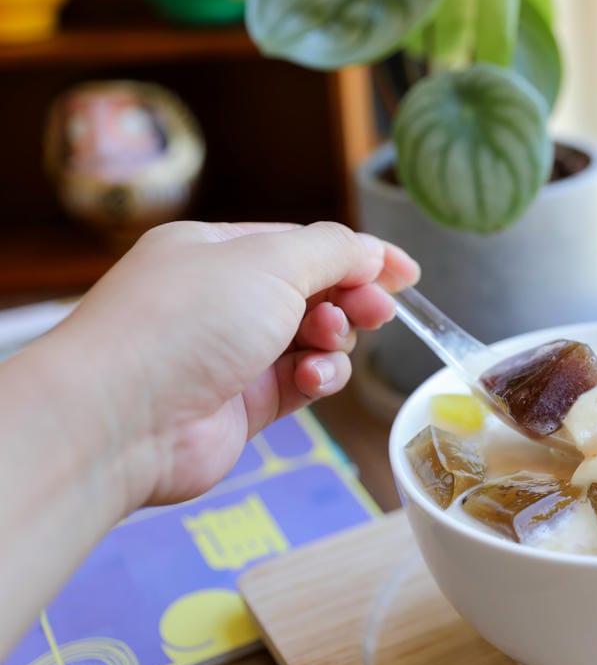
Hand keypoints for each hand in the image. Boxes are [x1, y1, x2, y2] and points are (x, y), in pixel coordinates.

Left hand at [57, 221, 418, 509]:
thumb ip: (334, 251)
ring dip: (333, 342)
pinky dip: (317, 379)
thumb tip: (374, 253)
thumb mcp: (270, 262)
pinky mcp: (244, 404)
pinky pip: (301, 383)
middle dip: (350, 299)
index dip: (359, 256)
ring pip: (314, 341)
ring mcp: (232, 354)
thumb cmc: (186, 323)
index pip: (303, 245)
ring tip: (325, 346)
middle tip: (376, 311)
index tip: (407, 274)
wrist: (121, 419)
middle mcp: (222, 299)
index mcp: (217, 251)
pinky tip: (311, 382)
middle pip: (313, 292)